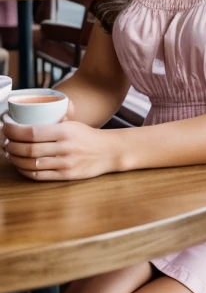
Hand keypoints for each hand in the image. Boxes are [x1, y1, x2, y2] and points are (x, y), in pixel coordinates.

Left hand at [2, 119, 116, 180]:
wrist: (108, 151)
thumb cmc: (88, 136)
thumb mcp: (73, 123)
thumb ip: (55, 121)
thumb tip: (30, 117)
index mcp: (65, 130)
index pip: (32, 131)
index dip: (14, 131)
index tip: (6, 127)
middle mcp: (64, 147)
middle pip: (28, 149)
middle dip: (11, 146)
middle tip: (4, 142)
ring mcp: (65, 163)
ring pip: (31, 163)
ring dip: (15, 159)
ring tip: (9, 153)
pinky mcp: (65, 176)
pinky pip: (39, 176)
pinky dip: (25, 171)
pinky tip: (20, 165)